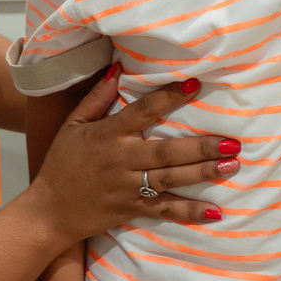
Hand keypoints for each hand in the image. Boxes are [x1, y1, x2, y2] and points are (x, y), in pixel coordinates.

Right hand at [29, 63, 240, 243]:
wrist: (48, 211)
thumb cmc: (62, 162)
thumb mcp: (73, 124)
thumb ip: (97, 97)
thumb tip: (118, 68)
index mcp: (109, 135)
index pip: (144, 111)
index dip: (170, 97)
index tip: (195, 84)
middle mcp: (122, 160)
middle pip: (166, 151)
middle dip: (200, 147)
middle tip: (231, 141)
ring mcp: (128, 187)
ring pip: (171, 180)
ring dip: (203, 173)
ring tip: (232, 165)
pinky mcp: (132, 210)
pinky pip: (164, 211)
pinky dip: (189, 212)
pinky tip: (214, 211)